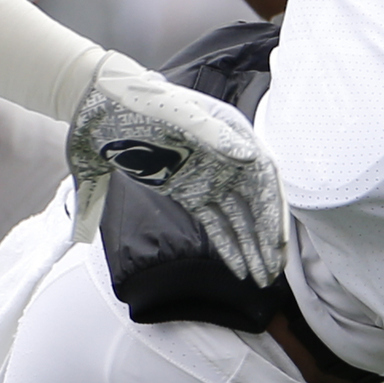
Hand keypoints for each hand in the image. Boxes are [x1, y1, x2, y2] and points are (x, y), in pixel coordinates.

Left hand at [67, 61, 286, 287]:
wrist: (105, 108)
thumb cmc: (144, 103)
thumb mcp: (179, 114)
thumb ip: (215, 135)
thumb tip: (250, 158)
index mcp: (237, 138)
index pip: (265, 182)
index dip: (274, 213)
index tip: (278, 243)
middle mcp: (231, 162)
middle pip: (257, 207)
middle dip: (266, 241)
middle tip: (273, 272)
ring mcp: (212, 180)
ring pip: (239, 221)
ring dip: (250, 250)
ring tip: (259, 279)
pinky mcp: (192, 194)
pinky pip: (215, 225)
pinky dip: (227, 246)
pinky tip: (237, 268)